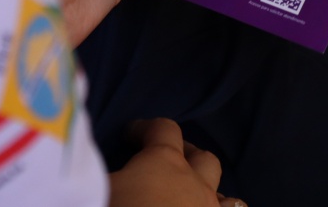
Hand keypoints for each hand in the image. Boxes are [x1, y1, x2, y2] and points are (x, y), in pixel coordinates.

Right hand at [108, 119, 245, 206]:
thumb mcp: (101, 188)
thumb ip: (104, 173)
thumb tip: (102, 170)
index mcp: (165, 162)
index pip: (164, 129)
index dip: (146, 128)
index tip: (130, 135)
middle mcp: (196, 184)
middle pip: (204, 158)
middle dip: (187, 155)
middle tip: (168, 162)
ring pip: (226, 196)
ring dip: (210, 194)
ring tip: (192, 201)